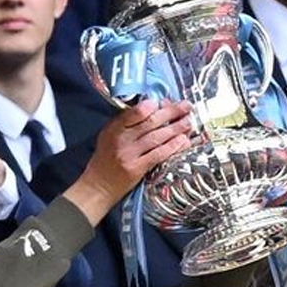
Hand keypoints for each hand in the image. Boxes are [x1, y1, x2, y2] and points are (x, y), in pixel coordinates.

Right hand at [64, 99, 191, 224]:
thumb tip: (150, 111)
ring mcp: (130, 154)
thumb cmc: (104, 161)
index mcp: (114, 128)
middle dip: (171, 112)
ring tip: (188, 122)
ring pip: (157, 137)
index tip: (165, 101)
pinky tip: (183, 141)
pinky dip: (173, 147)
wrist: (98, 186)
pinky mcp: (137, 168)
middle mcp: (122, 140)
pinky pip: (158, 154)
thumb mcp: (108, 136)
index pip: (135, 112)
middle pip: (150, 122)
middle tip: (185, 107)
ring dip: (176, 128)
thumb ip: (125, 124)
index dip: (153, 105)